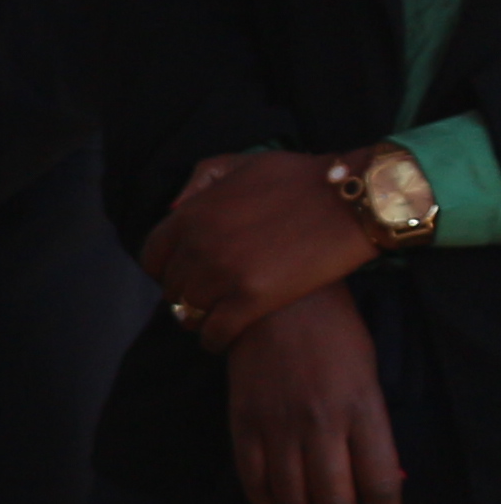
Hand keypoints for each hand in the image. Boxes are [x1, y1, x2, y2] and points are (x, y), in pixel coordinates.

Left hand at [142, 147, 382, 353]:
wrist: (351, 200)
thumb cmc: (301, 178)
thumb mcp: (241, 163)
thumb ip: (201, 182)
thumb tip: (174, 210)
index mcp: (191, 215)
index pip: (152, 256)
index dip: (165, 269)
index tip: (181, 275)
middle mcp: (199, 246)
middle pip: (171, 287)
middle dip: (184, 294)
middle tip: (203, 299)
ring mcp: (223, 274)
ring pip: (190, 312)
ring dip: (199, 318)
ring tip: (213, 319)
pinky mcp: (252, 300)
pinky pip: (216, 332)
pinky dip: (215, 339)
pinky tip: (223, 339)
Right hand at [225, 283, 404, 503]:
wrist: (276, 303)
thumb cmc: (334, 336)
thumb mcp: (369, 378)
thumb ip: (371, 428)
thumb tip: (375, 479)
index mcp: (361, 408)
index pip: (379, 484)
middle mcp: (320, 422)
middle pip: (334, 502)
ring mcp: (277, 425)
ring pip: (292, 501)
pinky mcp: (243, 423)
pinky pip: (252, 482)